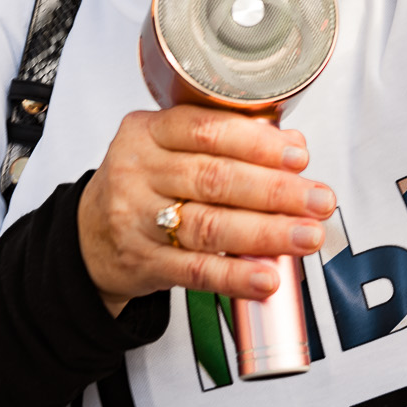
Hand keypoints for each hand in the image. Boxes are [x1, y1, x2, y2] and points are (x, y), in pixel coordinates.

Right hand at [78, 107, 334, 314]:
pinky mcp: (143, 263)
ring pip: (210, 225)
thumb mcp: (167, 148)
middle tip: (318, 200)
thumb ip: (224, 140)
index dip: (257, 143)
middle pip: (216, 179)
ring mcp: (136, 220)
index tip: (299, 156)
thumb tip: (291, 143)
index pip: (206, 129)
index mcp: (147, 132)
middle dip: (276, 191)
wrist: (88, 237)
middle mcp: (138, 173)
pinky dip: (236, 276)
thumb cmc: (142, 184)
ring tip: (306, 236)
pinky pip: (195, 272)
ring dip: (267, 233)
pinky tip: (268, 277)